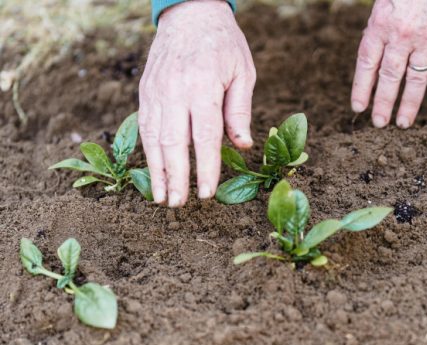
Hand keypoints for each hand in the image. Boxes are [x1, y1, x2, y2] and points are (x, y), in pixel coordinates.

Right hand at [138, 0, 255, 206]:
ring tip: (161, 198)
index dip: (205, 168)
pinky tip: (153, 172)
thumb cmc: (224, 45)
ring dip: (156, 171)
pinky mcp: (145, 91)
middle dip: (177, 177)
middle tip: (180, 204)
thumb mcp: (243, 72)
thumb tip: (242, 146)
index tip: (206, 194)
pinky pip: (144, 126)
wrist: (190, 13)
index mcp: (203, 86)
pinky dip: (147, 152)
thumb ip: (239, 110)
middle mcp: (175, 90)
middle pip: (174, 143)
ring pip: (153, 137)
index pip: (204, 137)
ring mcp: (156, 91)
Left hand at [351, 0, 426, 128]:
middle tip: (378, 123)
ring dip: (409, 105)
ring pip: (416, 80)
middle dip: (383, 103)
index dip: (362, 87)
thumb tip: (372, 39)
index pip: (367, 62)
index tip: (358, 106)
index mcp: (382, 20)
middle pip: (389, 77)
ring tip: (403, 124)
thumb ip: (380, 17)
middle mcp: (403, 35)